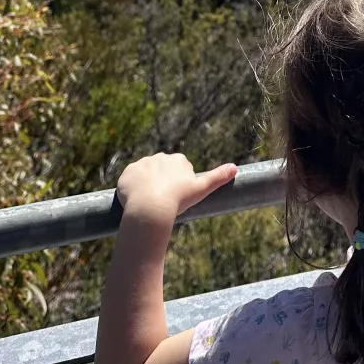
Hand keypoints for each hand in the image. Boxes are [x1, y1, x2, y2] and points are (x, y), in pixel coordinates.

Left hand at [116, 153, 236, 223]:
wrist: (152, 207)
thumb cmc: (179, 199)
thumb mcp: (201, 189)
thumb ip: (218, 177)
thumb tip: (235, 168)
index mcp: (178, 159)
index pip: (178, 170)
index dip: (177, 185)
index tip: (177, 198)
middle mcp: (160, 157)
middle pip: (161, 171)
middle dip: (162, 183)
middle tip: (163, 202)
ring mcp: (142, 163)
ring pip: (145, 175)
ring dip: (146, 185)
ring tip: (148, 204)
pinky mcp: (128, 172)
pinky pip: (130, 180)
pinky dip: (132, 188)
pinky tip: (135, 200)